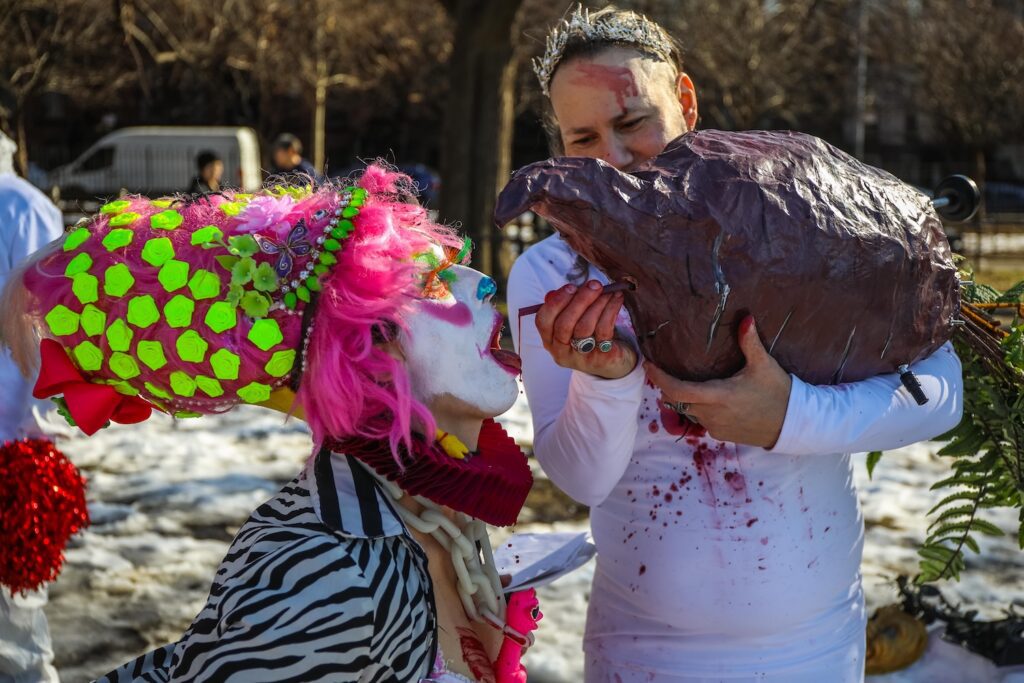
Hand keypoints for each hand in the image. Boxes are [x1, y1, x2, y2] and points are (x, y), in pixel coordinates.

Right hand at [535, 280, 637, 379]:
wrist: (613, 363)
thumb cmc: (590, 336)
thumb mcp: (575, 322)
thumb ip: (568, 305)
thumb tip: (569, 288)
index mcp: (550, 340)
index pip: (543, 321)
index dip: (556, 302)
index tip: (571, 287)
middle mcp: (561, 351)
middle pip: (564, 324)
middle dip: (580, 300)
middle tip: (594, 285)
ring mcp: (580, 357)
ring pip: (584, 327)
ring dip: (597, 304)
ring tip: (608, 292)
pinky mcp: (600, 358)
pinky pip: (604, 331)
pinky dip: (611, 311)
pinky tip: (617, 299)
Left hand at [645, 316, 791, 447]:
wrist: (793, 425)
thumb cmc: (778, 392)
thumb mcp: (764, 365)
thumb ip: (750, 342)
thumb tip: (746, 316)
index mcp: (718, 396)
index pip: (677, 390)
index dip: (659, 379)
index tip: (648, 366)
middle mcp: (712, 414)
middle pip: (677, 401)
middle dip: (667, 386)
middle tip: (661, 369)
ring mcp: (715, 427)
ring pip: (688, 412)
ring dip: (683, 398)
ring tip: (682, 381)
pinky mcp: (721, 436)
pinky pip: (701, 421)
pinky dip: (698, 409)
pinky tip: (705, 398)